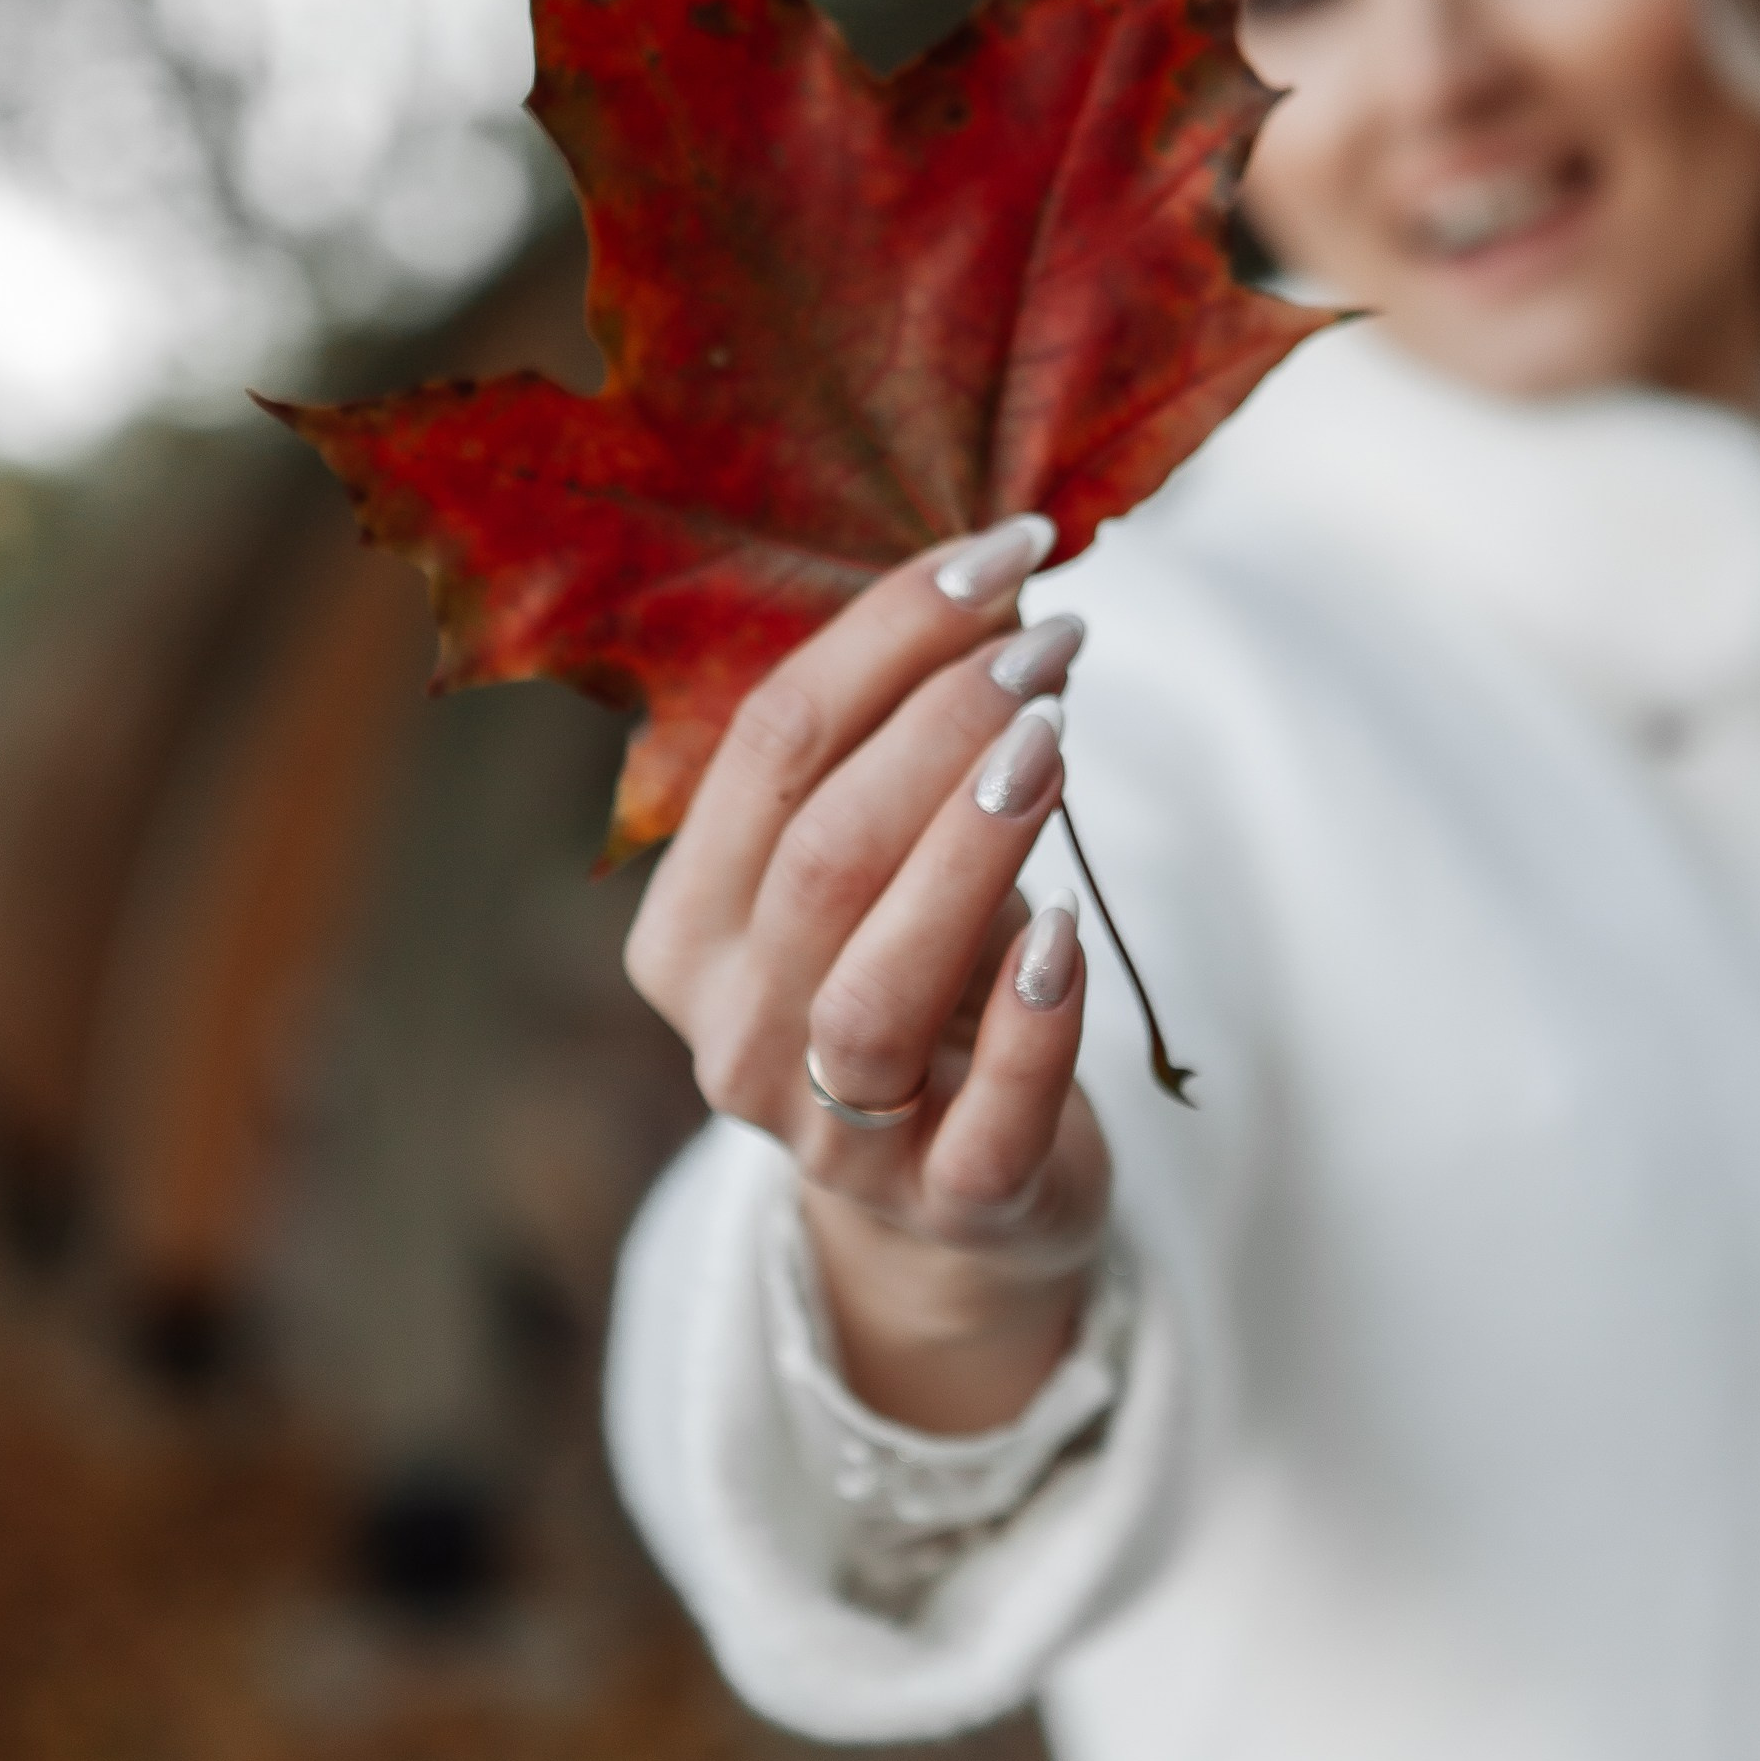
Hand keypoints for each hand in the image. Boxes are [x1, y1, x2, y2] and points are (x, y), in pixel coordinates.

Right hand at [624, 516, 1110, 1431]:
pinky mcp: (953, 1206)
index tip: (1004, 555)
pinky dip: (1032, 1021)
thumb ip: (899, 760)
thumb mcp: (879, 878)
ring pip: (871, 987)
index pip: (767, 753)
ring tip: (1056, 745)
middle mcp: (737, 1039)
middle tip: (1053, 646)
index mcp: (690, 936)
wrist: (962, 1205)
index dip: (886, 636)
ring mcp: (836, 1138)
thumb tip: (1005, 594)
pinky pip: (985, 1118)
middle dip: (939, 727)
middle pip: (818, 858)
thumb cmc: (922, 994)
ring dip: (968, 852)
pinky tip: (1069, 930)